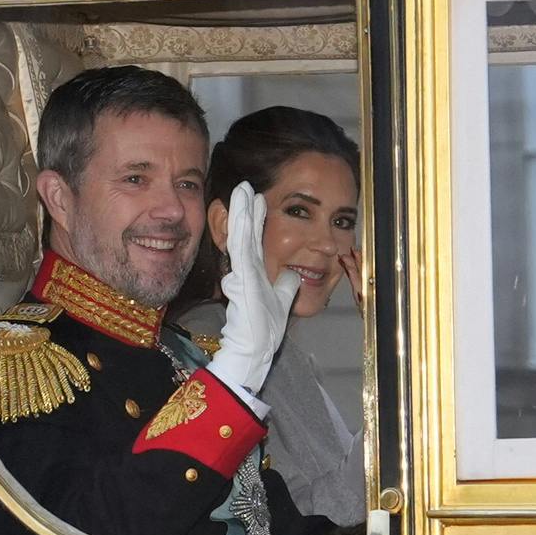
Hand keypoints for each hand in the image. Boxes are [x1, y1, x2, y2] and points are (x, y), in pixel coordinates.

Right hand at [210, 181, 297, 403]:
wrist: (253, 348)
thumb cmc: (264, 329)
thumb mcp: (282, 300)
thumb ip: (286, 285)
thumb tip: (294, 272)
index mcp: (254, 272)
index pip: (256, 239)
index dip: (257, 219)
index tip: (259, 199)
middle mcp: (245, 269)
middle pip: (246, 232)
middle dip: (246, 208)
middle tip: (246, 185)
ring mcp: (241, 272)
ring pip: (241, 235)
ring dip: (242, 211)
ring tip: (242, 189)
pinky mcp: (242, 277)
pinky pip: (242, 248)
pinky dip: (242, 228)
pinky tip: (242, 211)